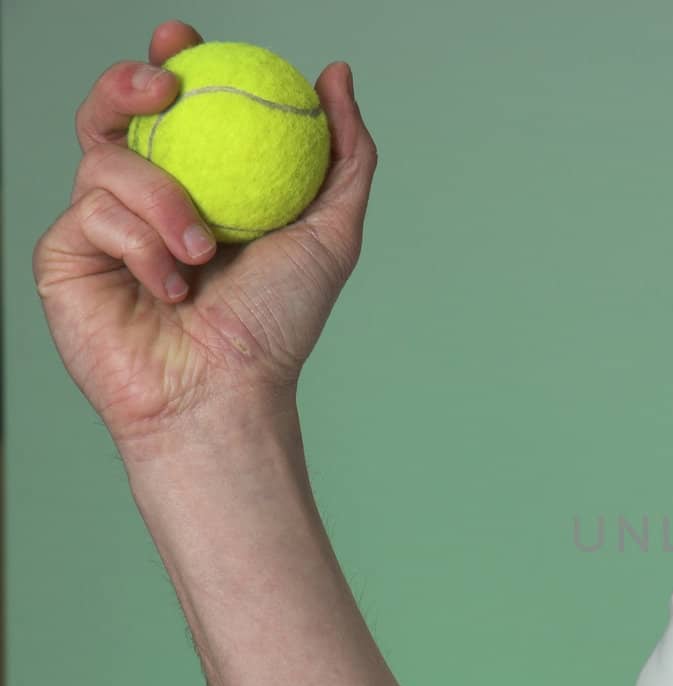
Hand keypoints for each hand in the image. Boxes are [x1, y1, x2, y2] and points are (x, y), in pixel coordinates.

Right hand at [32, 20, 378, 454]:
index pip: (176, 106)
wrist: (227, 394)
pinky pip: (93, 214)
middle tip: (165, 88)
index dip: (171, 62)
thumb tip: (335, 75)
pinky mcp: (65, 256)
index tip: (186, 41)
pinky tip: (172, 287)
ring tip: (203, 250)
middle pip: (114, 111)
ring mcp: (101, 225)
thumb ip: (343, 154)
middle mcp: (145, 197)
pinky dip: (142, 246)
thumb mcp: (331, 231)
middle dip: (128, 82)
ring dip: (163, 198)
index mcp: (201, 183)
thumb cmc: (277, 325)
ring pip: (106, 158)